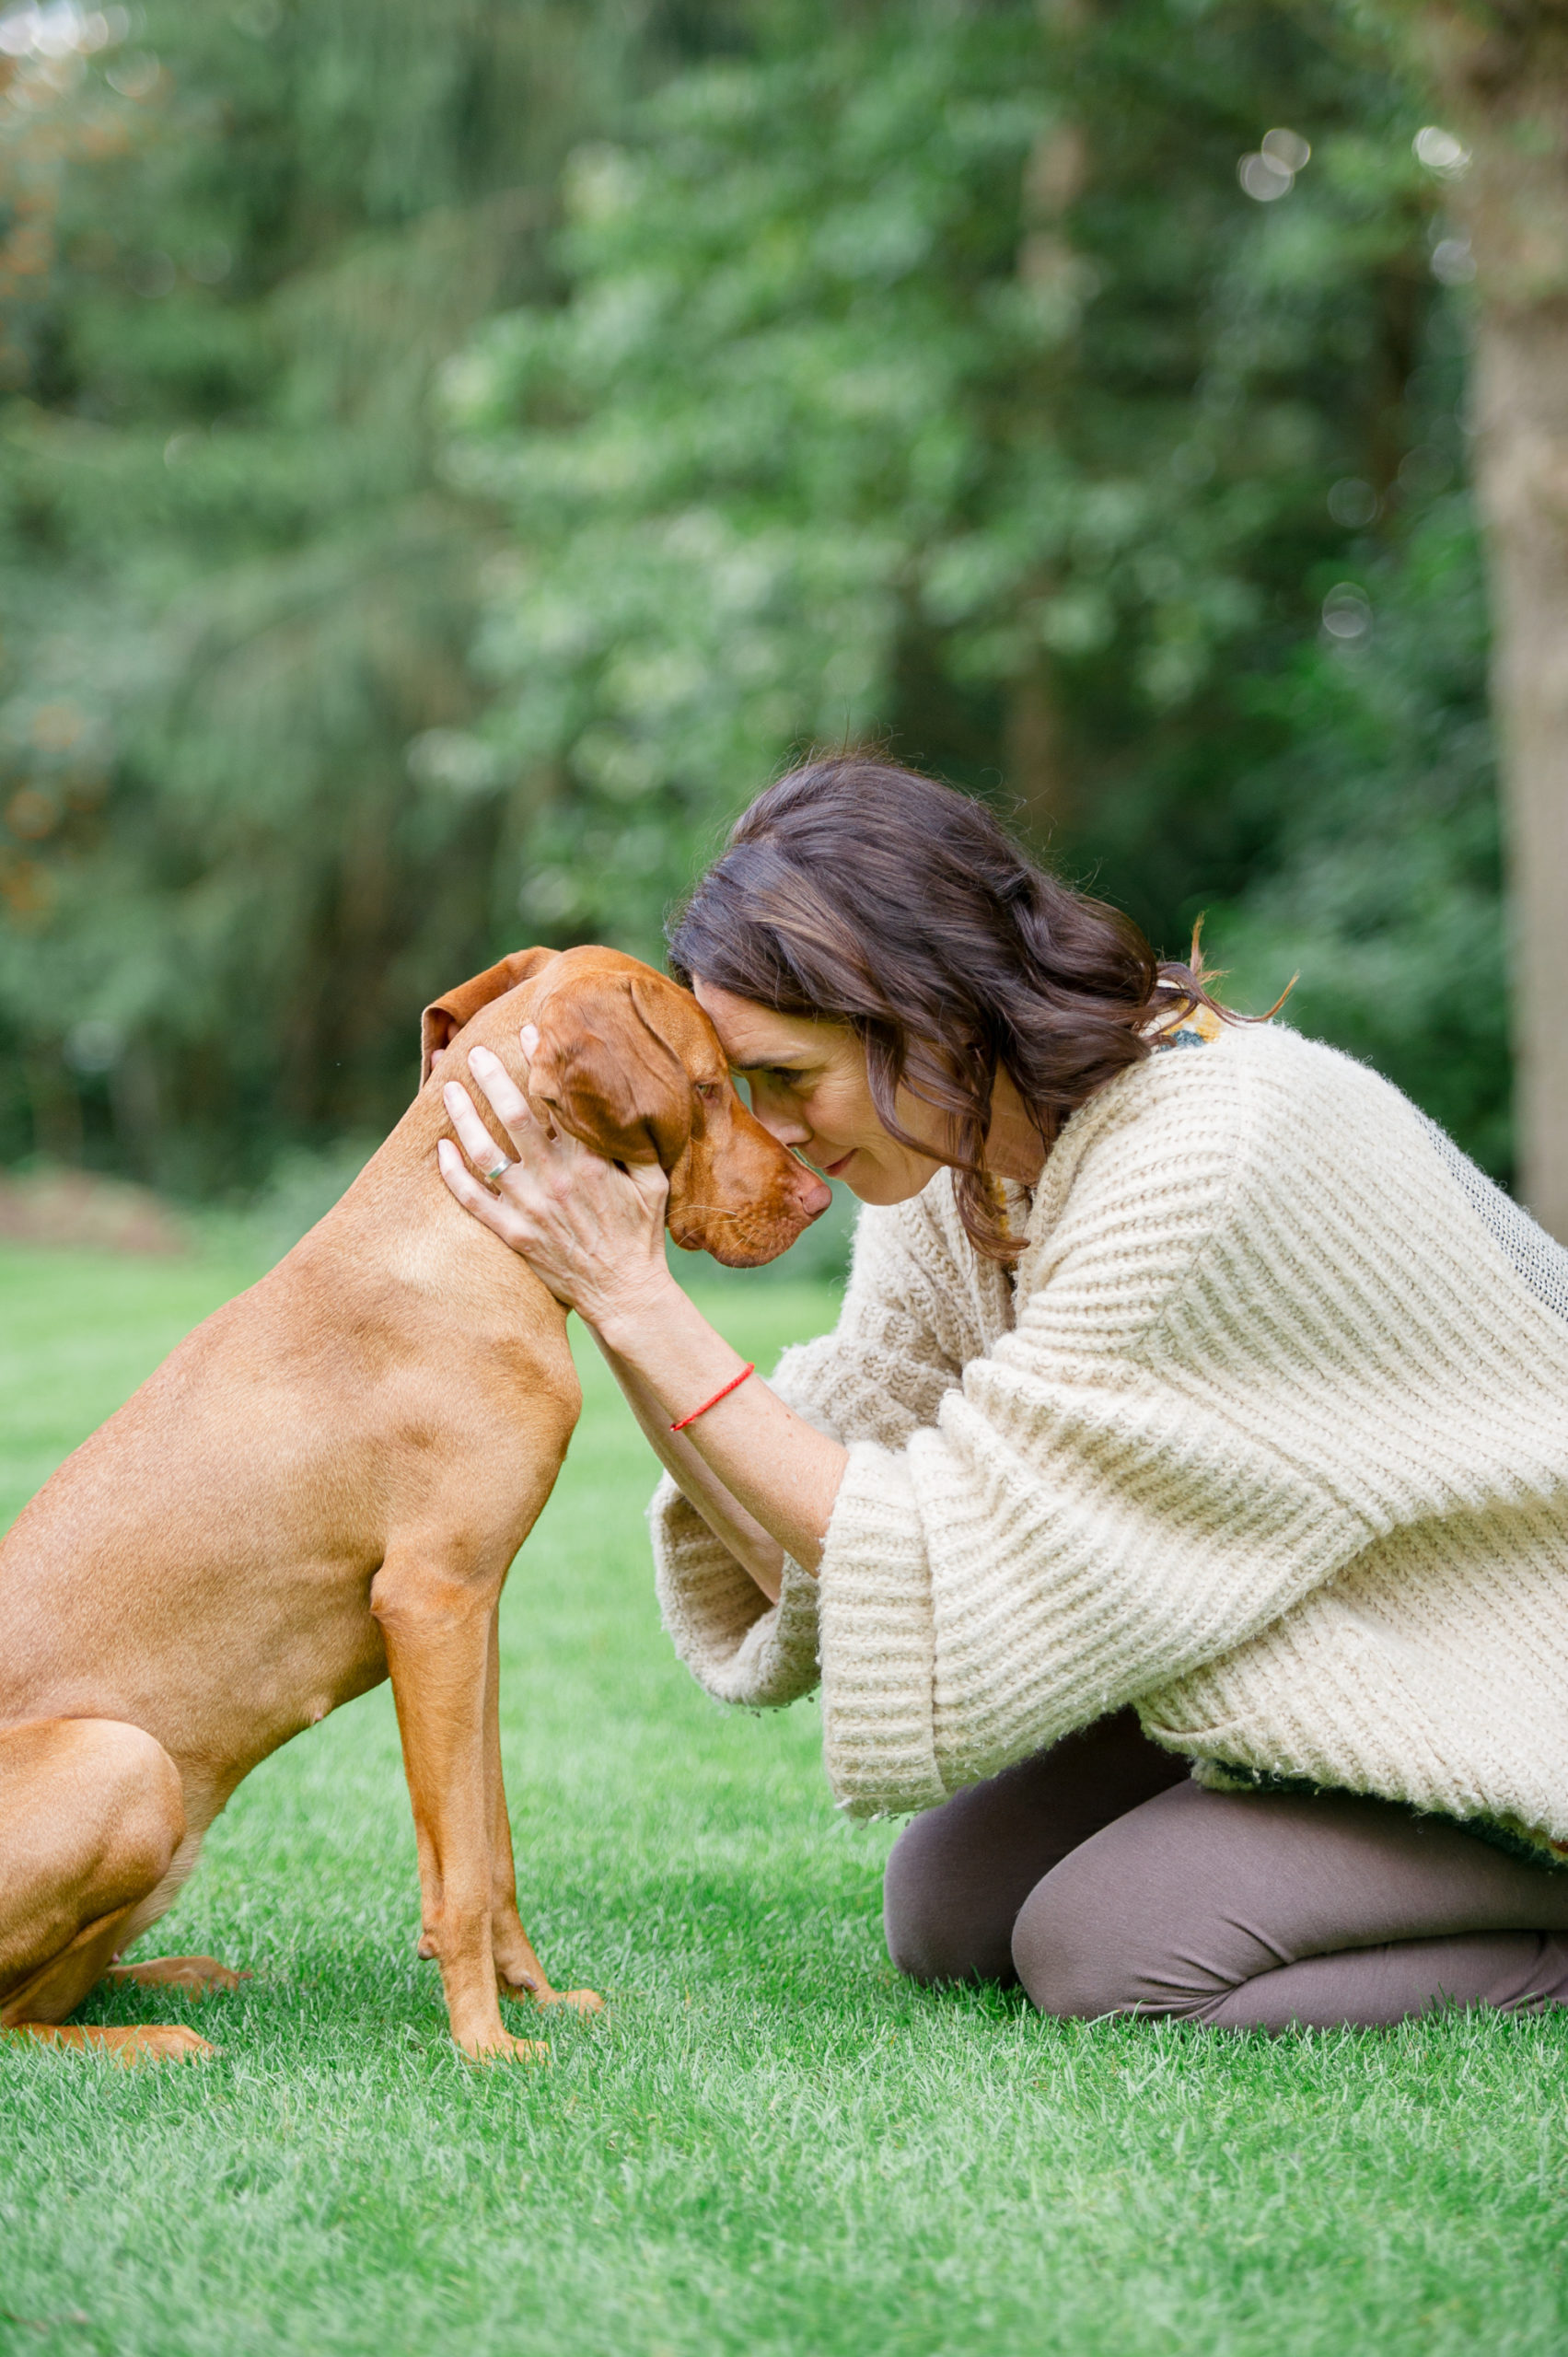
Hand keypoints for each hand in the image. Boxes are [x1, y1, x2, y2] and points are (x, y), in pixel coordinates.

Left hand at [437, 1035, 671, 1325]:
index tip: (526, 1031)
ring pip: (486, 1154)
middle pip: (514, 1116)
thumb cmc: (641, 1234)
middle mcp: (556, 1179)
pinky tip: (441, 1148)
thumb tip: (625, 1099)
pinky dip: (453, 1173)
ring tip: (447, 1087)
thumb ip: (635, 1141)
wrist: (624, 1291)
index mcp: (590, 1161)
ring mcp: (531, 1208)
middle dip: (492, 1078)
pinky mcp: (514, 1234)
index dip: (541, 1063)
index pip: (559, 1099)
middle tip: (473, 1050)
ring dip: (464, 1117)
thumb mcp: (653, 1181)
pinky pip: (474, 1200)